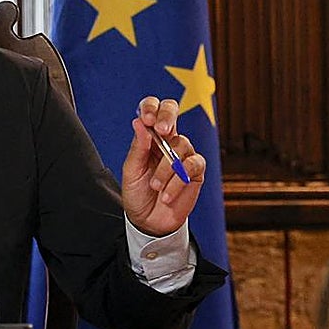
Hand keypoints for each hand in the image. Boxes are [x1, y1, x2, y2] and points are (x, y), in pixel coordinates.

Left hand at [121, 96, 205, 235]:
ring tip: (155, 187)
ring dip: (166, 168)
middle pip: (172, 112)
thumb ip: (138, 148)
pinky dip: (178, 181)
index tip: (146, 119)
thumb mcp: (132, 171)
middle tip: (161, 129)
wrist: (148, 221)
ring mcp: (183, 155)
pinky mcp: (196, 171)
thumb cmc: (138, 193)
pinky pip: (192, 165)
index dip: (152, 107)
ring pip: (181, 144)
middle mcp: (167, 141)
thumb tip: (139, 122)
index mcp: (149, 138)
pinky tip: (167, 195)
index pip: (154, 110)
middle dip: (167, 116)